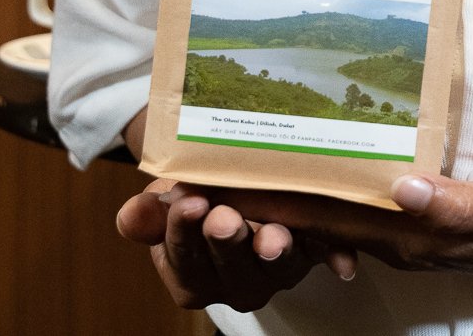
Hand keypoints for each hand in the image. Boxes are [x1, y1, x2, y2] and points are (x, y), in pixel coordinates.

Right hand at [118, 179, 358, 311]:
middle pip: (231, 267)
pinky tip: (342, 260)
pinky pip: (324, 256)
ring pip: (277, 267)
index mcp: (193, 277)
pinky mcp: (311, 254)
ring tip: (272, 235)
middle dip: (228, 241)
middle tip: (224, 216)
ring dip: (275, 251)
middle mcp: (235, 283)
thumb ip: (148, 215)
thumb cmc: (199, 199)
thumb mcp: (167, 204)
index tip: (188, 202)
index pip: (182, 258)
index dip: (182, 231)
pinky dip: (333, 256)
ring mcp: (276, 271)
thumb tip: (130, 216)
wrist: (235, 188)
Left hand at [201, 169, 472, 290]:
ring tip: (231, 161)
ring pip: (330, 209)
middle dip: (257, 196)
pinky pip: (358, 202)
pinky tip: (309, 160)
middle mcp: (395, 235)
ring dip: (283, 189)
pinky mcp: (421, 215)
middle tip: (198, 170)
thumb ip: (451, 203)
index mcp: (406, 234)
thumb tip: (398, 186)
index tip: (218, 182)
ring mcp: (406, 227)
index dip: (269, 201)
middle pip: (313, 215)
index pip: (322, 217)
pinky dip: (325, 184)